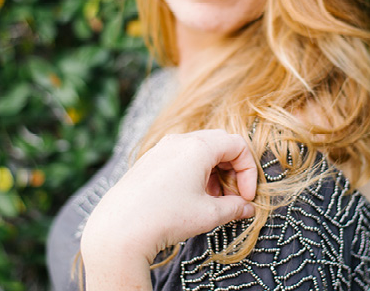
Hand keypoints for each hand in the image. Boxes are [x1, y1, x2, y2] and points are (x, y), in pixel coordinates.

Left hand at [80, 130, 256, 288]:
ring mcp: (162, 148)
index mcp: (198, 146)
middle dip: (233, 169)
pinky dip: (195, 172)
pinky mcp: (149, 160)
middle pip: (220, 143)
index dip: (249, 171)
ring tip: (212, 200)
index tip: (247, 197)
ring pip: (200, 150)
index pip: (237, 145)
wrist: (120, 228)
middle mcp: (179, 141)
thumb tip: (246, 208)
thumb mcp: (208, 214)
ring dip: (214, 172)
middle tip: (234, 196)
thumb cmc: (166, 217)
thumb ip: (234, 207)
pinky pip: (181, 157)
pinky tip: (191, 198)